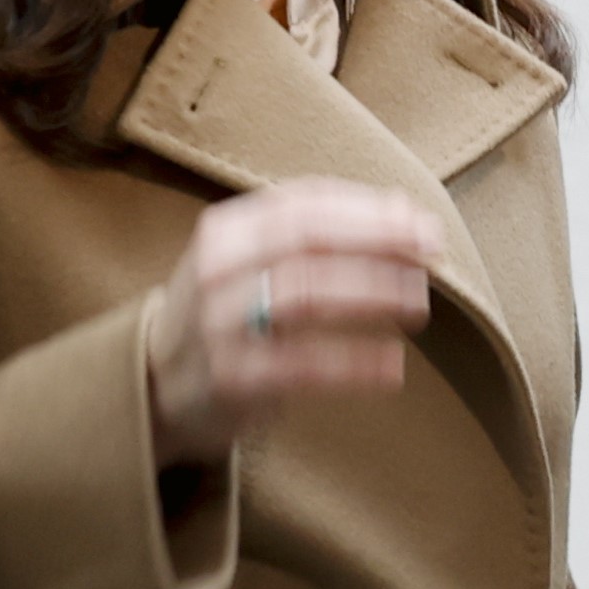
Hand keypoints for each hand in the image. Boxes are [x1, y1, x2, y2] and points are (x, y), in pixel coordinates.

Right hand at [141, 180, 443, 448]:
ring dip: (373, 293)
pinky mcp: (231, 379)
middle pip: (309, 240)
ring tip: (419, 304)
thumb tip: (405, 209)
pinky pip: (303, 365)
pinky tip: (393, 366)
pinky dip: (354, 362)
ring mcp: (219, 324)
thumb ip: (317, 232)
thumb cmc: (227, 312)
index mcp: (227, 230)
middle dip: (379, 242)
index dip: (370, 210)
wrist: (155, 384)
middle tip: (432, 257)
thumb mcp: (252, 259)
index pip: (305, 204)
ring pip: (307, 294)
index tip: (423, 224)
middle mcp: (218, 270)